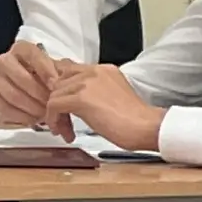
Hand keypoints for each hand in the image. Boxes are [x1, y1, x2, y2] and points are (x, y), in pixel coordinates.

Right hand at [0, 41, 69, 124]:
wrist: (42, 94)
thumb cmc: (53, 81)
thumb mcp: (62, 75)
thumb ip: (66, 77)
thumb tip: (72, 84)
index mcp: (23, 50)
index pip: (31, 53)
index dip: (44, 69)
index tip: (56, 84)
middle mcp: (6, 62)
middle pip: (20, 76)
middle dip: (39, 93)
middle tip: (53, 104)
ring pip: (11, 93)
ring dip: (32, 107)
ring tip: (47, 114)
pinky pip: (3, 107)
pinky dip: (21, 115)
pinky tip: (35, 119)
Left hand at [45, 64, 164, 148]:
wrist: (148, 127)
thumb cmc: (137, 120)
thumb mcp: (114, 97)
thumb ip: (95, 92)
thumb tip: (75, 101)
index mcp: (104, 70)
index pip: (70, 71)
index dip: (64, 90)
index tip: (64, 106)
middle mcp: (94, 72)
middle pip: (59, 83)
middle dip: (58, 103)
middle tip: (65, 121)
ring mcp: (87, 84)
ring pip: (54, 95)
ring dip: (56, 115)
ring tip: (65, 130)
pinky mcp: (81, 99)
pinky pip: (54, 106)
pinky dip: (53, 120)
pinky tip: (63, 131)